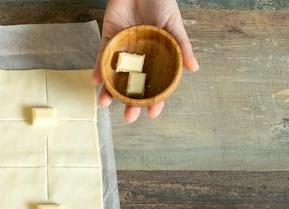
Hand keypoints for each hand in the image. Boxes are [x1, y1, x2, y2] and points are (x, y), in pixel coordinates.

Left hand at [92, 0, 198, 122]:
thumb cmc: (162, 3)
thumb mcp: (174, 25)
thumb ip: (182, 46)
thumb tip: (193, 69)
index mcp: (157, 58)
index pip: (156, 84)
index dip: (155, 100)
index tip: (152, 113)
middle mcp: (139, 58)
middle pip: (133, 85)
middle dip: (130, 103)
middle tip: (129, 117)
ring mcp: (123, 50)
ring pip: (115, 76)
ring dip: (109, 91)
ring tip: (104, 103)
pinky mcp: (109, 39)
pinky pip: (101, 57)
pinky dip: (97, 69)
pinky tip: (95, 81)